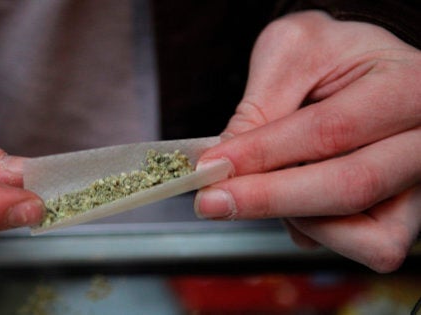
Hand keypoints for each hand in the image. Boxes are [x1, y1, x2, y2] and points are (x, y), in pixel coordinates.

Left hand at [194, 11, 420, 272]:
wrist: (365, 66)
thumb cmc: (333, 55)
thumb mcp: (291, 53)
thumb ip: (260, 107)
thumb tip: (223, 167)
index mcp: (409, 86)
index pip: (331, 130)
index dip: (264, 153)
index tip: (212, 165)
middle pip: (351, 188)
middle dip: (269, 199)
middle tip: (212, 201)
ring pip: (366, 235)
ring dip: (299, 219)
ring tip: (267, 186)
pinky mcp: (407, 215)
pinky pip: (367, 246)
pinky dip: (320, 232)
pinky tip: (299, 199)